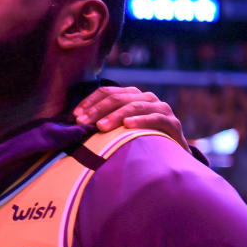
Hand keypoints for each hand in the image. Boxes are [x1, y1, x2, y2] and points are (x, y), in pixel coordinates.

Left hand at [73, 85, 188, 151]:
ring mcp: (160, 108)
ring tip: (101, 126)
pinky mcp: (172, 123)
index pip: (107, 92)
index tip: (75, 115)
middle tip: (82, 122)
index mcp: (132, 96)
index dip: (90, 101)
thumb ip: (104, 122)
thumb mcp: (120, 129)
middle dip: (98, 109)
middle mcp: (146, 98)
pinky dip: (141, 120)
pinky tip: (128, 126)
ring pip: (135, 105)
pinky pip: (155, 118)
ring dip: (116, 115)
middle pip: (119, 98)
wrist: (171, 155)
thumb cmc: (139, 141)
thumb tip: (75, 124)